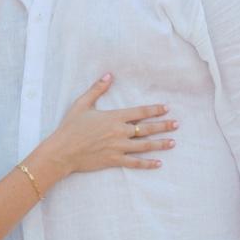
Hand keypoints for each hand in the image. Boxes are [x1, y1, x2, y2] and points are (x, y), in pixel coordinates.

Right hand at [41, 74, 176, 177]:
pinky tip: (158, 163)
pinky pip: (135, 162)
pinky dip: (147, 164)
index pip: (139, 112)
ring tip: (173, 142)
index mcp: (113, 117)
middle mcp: (119, 132)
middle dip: (163, 126)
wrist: (62, 151)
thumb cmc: (70, 127)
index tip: (166, 108)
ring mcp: (118, 147)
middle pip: (146, 128)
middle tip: (177, 124)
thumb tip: (108, 75)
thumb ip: (97, 89)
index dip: (154, 110)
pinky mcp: (114, 160)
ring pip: (144, 145)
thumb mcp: (82, 104)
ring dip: (160, 144)